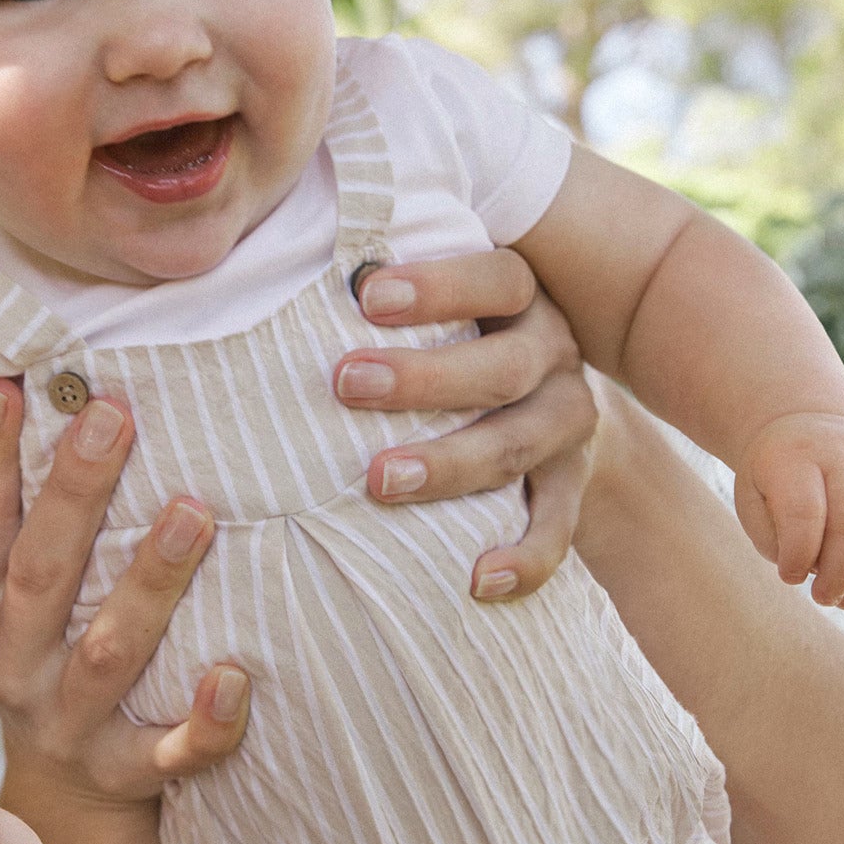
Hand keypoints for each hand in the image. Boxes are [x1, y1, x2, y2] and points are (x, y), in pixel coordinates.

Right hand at [0, 378, 250, 799]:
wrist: (64, 803)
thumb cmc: (57, 659)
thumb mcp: (21, 596)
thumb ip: (30, 513)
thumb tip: (28, 384)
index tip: (9, 384)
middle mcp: (20, 660)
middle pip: (42, 571)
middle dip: (76, 493)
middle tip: (114, 418)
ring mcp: (71, 719)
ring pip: (109, 650)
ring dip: (149, 583)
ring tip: (192, 514)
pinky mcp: (126, 771)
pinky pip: (169, 750)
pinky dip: (204, 721)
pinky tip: (235, 678)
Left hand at [332, 249, 596, 599]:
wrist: (550, 400)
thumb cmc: (459, 336)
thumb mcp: (439, 302)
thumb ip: (378, 286)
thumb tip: (272, 264)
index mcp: (521, 297)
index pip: (497, 278)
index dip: (439, 286)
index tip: (365, 295)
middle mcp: (553, 355)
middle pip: (504, 366)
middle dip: (424, 379)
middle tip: (346, 383)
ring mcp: (567, 423)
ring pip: (516, 446)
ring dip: (449, 465)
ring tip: (378, 481)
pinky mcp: (571, 486)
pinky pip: (556, 529)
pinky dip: (524, 558)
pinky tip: (477, 580)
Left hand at [733, 412, 843, 611]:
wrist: (808, 424)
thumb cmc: (776, 474)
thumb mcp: (752, 495)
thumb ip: (770, 535)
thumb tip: (808, 573)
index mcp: (800, 456)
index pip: (805, 513)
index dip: (798, 556)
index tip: (789, 578)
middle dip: (838, 576)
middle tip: (821, 598)